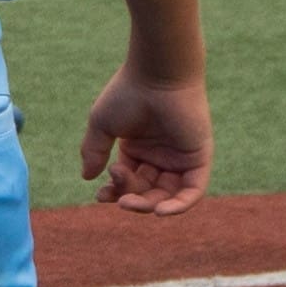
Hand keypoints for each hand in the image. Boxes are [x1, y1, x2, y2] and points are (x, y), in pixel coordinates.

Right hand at [81, 65, 210, 215]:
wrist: (156, 75)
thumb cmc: (127, 94)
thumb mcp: (102, 126)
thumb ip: (93, 151)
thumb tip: (87, 177)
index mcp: (138, 148)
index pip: (128, 180)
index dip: (115, 192)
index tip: (100, 196)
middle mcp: (161, 155)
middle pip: (147, 191)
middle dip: (131, 199)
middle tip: (118, 199)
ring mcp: (181, 157)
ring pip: (168, 195)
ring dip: (150, 205)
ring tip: (130, 203)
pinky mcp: (198, 157)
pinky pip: (193, 190)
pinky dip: (179, 205)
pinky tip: (160, 211)